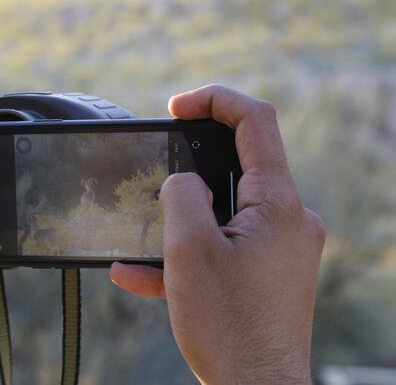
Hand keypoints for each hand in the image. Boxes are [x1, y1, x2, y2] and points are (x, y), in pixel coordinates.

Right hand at [110, 85, 325, 383]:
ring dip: (180, 222)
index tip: (177, 107)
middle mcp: (288, 221)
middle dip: (190, 168)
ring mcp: (279, 248)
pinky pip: (223, 249)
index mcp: (277, 205)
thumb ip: (180, 195)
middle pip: (239, 167)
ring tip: (139, 240)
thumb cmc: (228, 327)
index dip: (214, 100)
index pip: (256, 122)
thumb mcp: (189, 250)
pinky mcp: (266, 273)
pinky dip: (187, 255)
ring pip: (224, 212)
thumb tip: (182, 181)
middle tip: (155, 173)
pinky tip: (139, 273)